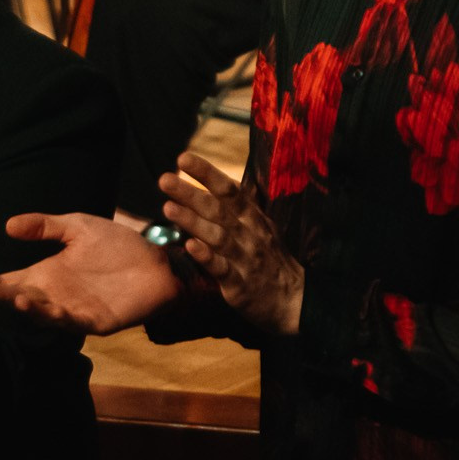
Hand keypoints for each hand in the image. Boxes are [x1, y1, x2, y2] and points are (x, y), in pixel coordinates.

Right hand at [0, 212, 180, 335]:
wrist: (157, 261)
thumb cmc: (117, 245)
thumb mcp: (77, 227)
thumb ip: (45, 226)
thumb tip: (7, 226)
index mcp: (47, 274)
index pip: (11, 279)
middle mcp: (55, 295)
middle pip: (19, 298)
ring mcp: (74, 310)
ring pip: (43, 314)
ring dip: (27, 308)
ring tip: (13, 297)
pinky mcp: (96, 321)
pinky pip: (73, 322)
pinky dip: (58, 318)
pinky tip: (47, 308)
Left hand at [158, 152, 302, 335]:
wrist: (294, 300)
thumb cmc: (270, 260)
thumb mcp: (261, 227)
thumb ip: (240, 207)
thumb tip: (217, 182)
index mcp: (252, 218)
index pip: (229, 190)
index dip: (207, 173)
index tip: (183, 158)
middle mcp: (249, 234)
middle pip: (218, 210)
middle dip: (190, 193)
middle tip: (164, 179)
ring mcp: (245, 258)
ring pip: (218, 236)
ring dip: (193, 221)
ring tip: (168, 208)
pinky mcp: (240, 284)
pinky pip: (222, 269)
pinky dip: (207, 257)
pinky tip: (190, 246)